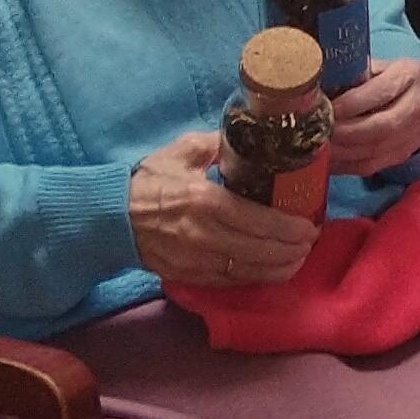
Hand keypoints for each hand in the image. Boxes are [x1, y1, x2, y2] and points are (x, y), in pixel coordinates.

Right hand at [129, 130, 317, 286]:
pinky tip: (271, 271)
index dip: (290, 229)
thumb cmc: (148, 183)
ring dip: (280, 269)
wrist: (109, 218)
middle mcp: (204, 235)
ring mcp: (196, 260)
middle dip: (293, 250)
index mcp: (206, 201)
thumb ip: (216, 144)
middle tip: (310, 242)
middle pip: (260, 251)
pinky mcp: (189, 276)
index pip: (259, 221)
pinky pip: (230, 282)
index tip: (310, 226)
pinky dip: (255, 278)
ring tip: (298, 259)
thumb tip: (248, 136)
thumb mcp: (182, 152)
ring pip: (249, 272)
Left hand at [327, 57, 419, 176]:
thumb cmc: (384, 79)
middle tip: (320, 131)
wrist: (415, 99)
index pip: (381, 92)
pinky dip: (344, 165)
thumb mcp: (371, 67)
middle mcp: (418, 104)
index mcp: (408, 75)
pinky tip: (327, 159)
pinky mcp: (402, 154)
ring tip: (318, 146)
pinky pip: (370, 165)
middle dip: (346, 132)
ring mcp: (413, 133)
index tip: (327, 108)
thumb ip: (350, 76)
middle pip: (382, 126)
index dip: (351, 103)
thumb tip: (316, 90)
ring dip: (342, 151)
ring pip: (374, 149)